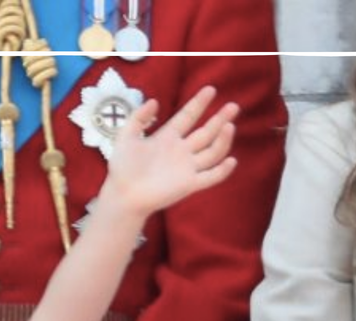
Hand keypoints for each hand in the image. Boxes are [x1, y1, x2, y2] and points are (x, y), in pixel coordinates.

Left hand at [103, 86, 237, 218]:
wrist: (123, 195)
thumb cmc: (123, 167)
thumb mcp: (125, 137)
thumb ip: (138, 118)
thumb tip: (154, 101)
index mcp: (167, 137)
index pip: (188, 116)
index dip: (199, 103)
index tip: (211, 89)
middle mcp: (181, 150)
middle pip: (206, 132)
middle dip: (220, 119)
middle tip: (233, 106)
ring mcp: (187, 167)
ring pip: (212, 152)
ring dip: (223, 140)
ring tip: (229, 126)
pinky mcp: (189, 185)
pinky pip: (210, 177)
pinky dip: (222, 171)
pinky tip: (231, 160)